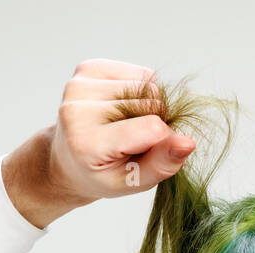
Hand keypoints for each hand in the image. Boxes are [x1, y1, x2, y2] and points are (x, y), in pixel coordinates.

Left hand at [3, 59, 196, 228]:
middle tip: (132, 142)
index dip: (164, 140)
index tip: (150, 153)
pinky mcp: (88, 69)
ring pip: (148, 85)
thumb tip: (188, 142)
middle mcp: (77, 110)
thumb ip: (162, 165)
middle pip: (152, 103)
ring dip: (147, 106)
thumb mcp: (132, 182)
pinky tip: (123, 108)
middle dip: (154, 122)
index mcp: (87, 143)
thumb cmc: (102, 175)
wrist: (66, 161)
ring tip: (126, 126)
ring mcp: (80, 86)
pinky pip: (139, 73)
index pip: (151, 129)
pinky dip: (140, 91)